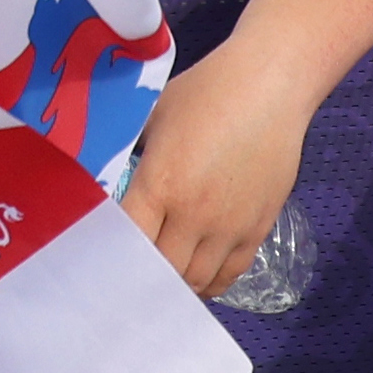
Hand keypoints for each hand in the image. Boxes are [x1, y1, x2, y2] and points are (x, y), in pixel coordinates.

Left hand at [119, 42, 316, 297]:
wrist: (268, 87)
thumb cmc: (205, 92)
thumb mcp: (154, 117)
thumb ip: (134, 156)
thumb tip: (114, 179)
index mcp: (160, 184)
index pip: (129, 243)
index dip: (113, 255)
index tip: (103, 257)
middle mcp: (193, 214)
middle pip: (162, 272)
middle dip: (144, 275)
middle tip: (132, 271)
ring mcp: (229, 227)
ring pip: (197, 281)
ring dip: (176, 284)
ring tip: (162, 278)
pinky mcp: (257, 229)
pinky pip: (230, 274)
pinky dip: (211, 283)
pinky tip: (198, 275)